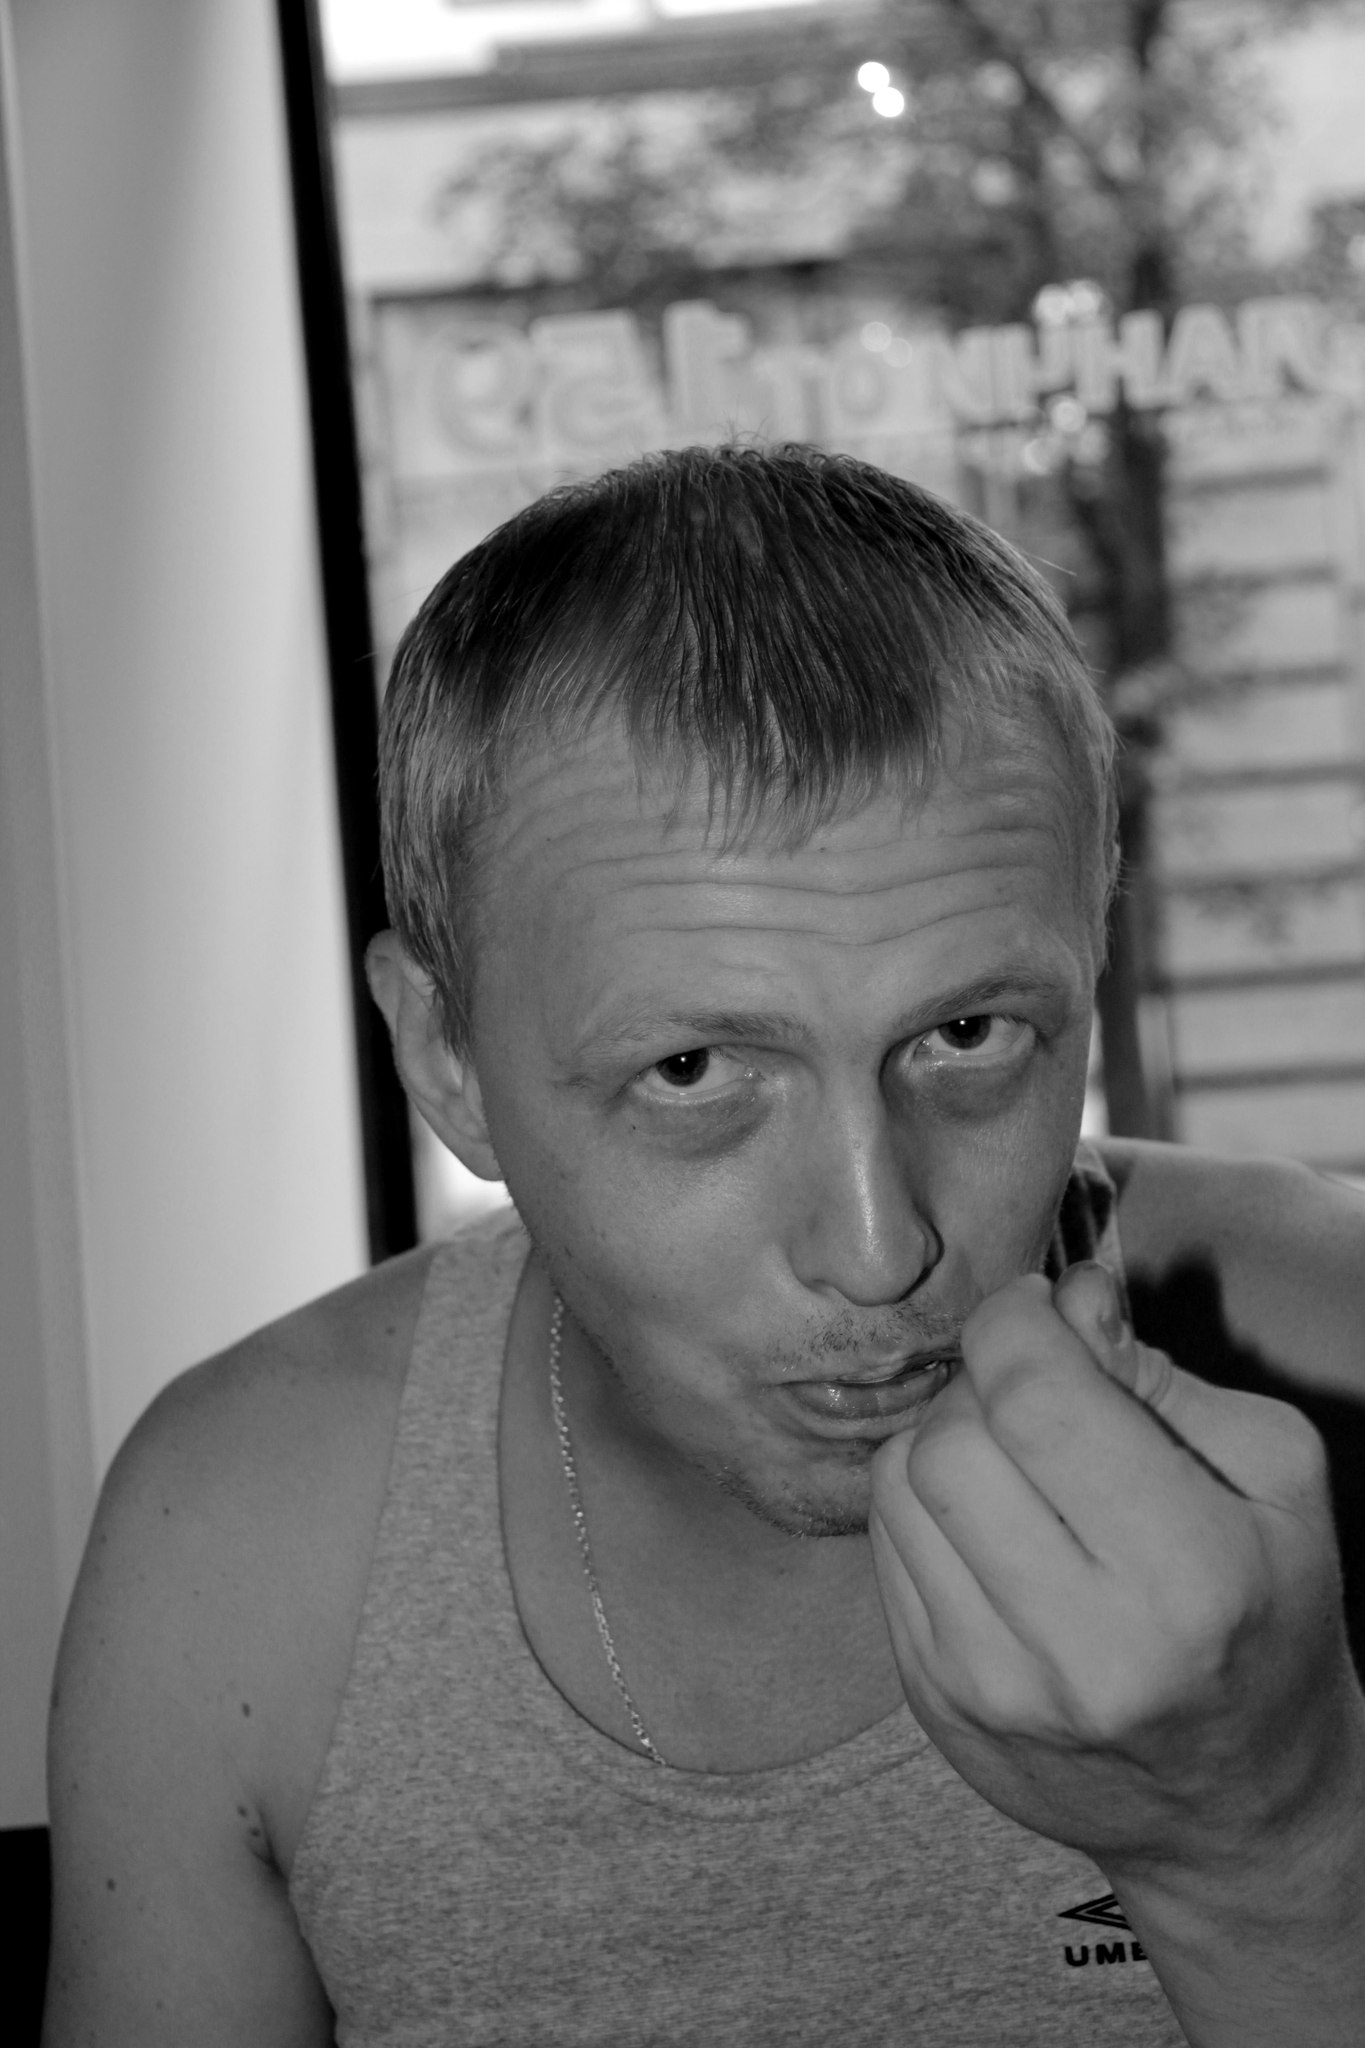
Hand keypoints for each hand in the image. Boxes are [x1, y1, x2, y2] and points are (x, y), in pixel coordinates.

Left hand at [868, 1262, 1363, 1885]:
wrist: (1237, 1809)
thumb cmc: (1264, 1621)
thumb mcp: (1273, 1481)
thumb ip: (1161, 1376)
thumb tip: (1066, 1299)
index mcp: (1188, 1576)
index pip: (1036, 1400)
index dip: (1016, 1322)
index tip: (1034, 1308)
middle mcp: (1078, 1646)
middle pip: (950, 1440)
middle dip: (982, 1382)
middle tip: (1030, 1388)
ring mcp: (990, 1685)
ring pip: (896, 1485)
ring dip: (943, 1439)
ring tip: (1011, 1457)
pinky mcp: (932, 1703)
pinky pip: (884, 1545)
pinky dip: (923, 1506)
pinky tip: (988, 1522)